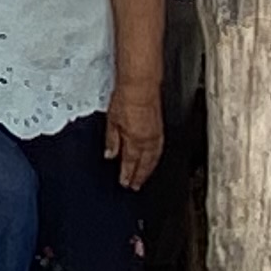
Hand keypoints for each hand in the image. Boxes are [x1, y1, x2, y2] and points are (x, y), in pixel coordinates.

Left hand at [103, 75, 164, 190]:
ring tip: (145, 176)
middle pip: (144, 164)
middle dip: (140, 176)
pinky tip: (153, 158)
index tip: (125, 183)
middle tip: (136, 186)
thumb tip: (110, 155)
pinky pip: (159, 148)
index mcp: (134, 140)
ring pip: (154, 158)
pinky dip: (156, 157)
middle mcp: (147, 140)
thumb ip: (112, 140)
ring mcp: (156, 134)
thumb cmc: (126, 98)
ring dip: (149, 169)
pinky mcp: (160, 127)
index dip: (127, 175)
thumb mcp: (112, 121)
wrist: (141, 84)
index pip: (130, 163)